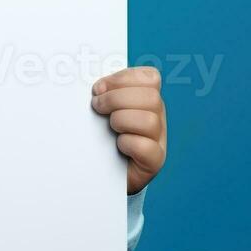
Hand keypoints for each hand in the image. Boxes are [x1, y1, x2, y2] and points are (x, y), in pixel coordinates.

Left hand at [91, 66, 166, 195]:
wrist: (100, 173)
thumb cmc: (99, 138)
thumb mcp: (100, 112)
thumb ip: (101, 95)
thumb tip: (93, 87)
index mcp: (146, 99)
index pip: (149, 77)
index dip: (123, 78)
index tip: (98, 88)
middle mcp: (157, 117)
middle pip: (150, 97)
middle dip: (116, 98)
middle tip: (96, 106)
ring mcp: (158, 140)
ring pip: (149, 121)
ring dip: (121, 120)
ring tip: (108, 127)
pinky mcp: (154, 161)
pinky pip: (146, 147)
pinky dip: (128, 143)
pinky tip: (118, 145)